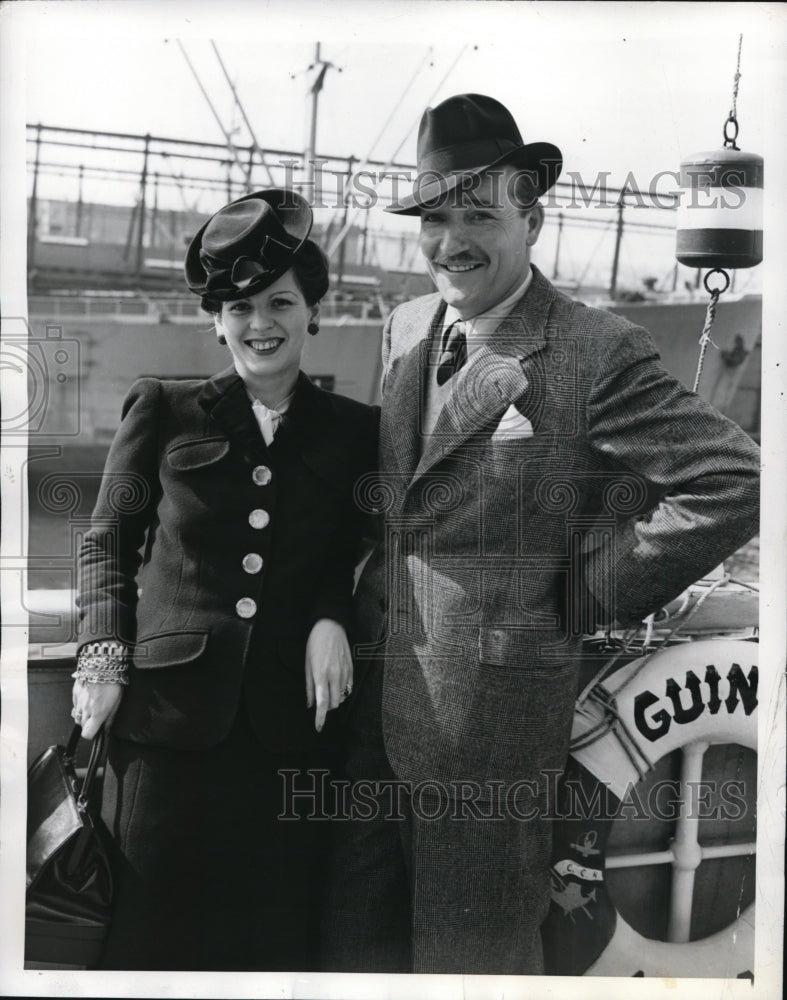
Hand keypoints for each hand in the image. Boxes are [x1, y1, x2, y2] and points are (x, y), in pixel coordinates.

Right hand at [71, 678, 123, 739]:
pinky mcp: (74, 694)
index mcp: (97, 714)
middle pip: (81, 726)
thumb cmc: (111, 683)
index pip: (87, 734)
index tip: (97, 731)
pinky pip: (75, 705)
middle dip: (89, 724)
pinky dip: (80, 705)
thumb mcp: (117, 703)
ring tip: (92, 708)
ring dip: (83, 716)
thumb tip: (107, 729)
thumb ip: (110, 718)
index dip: (92, 734)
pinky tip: (88, 699)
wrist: (101, 667)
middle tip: (97, 716)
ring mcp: (78, 702)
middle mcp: (85, 710)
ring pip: (76, 716)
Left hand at [305, 618, 352, 732]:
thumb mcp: (307, 664)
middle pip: (334, 703)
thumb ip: (309, 687)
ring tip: (327, 687)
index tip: (318, 727)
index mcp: (321, 674)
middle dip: (327, 707)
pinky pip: (349, 688)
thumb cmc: (315, 644)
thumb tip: (310, 704)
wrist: (330, 627)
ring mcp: (345, 672)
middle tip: (320, 699)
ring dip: (334, 698)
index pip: (322, 702)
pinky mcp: (352, 669)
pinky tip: (336, 684)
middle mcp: (335, 675)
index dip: (320, 717)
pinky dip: (342, 691)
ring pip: (342, 697)